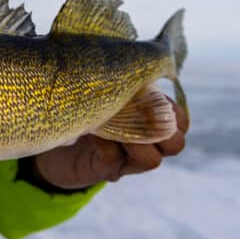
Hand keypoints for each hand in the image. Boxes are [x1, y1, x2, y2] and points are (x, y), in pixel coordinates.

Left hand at [30, 98, 188, 190]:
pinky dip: (104, 141)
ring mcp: (127, 162)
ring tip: (114, 120)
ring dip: (136, 137)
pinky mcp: (105, 171)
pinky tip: (90, 128)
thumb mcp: (109, 95)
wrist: (58, 146)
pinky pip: (112, 157)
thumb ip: (125, 85)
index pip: (181, 123)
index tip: (152, 92)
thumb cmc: (87, 112)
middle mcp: (147, 148)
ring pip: (152, 160)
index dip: (173, 110)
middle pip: (176, 145)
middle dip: (162, 126)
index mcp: (153, 126)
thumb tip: (134, 67)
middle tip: (138, 110)